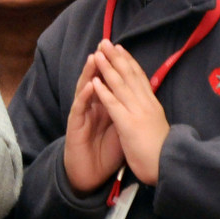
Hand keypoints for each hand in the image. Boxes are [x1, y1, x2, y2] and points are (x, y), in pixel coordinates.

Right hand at [64, 53, 123, 194]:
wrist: (90, 174)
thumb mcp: (123, 129)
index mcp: (105, 105)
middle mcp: (92, 106)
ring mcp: (82, 114)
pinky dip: (85, 96)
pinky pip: (80, 108)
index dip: (115, 67)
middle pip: (96, 80)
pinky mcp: (75, 125)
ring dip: (90, 73)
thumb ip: (128, 112)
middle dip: (102, 62)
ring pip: (84, 89)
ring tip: (96, 57)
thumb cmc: (106, 152)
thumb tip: (144, 99)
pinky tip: (90, 85)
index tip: (123, 49)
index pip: (109, 82)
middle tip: (106, 43)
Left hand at [90, 40, 169, 184]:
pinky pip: (114, 105)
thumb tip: (147, 100)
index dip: (129, 61)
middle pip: (130, 75)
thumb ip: (149, 110)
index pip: (140, 77)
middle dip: (116, 57)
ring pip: (121, 86)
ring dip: (108, 68)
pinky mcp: (129, 125)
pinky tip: (95, 82)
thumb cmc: (162, 151)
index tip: (119, 48)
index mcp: (152, 104)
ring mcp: (138, 113)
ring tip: (97, 54)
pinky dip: (104, 92)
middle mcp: (146, 104)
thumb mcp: (157, 124)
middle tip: (105, 41)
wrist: (169, 167)